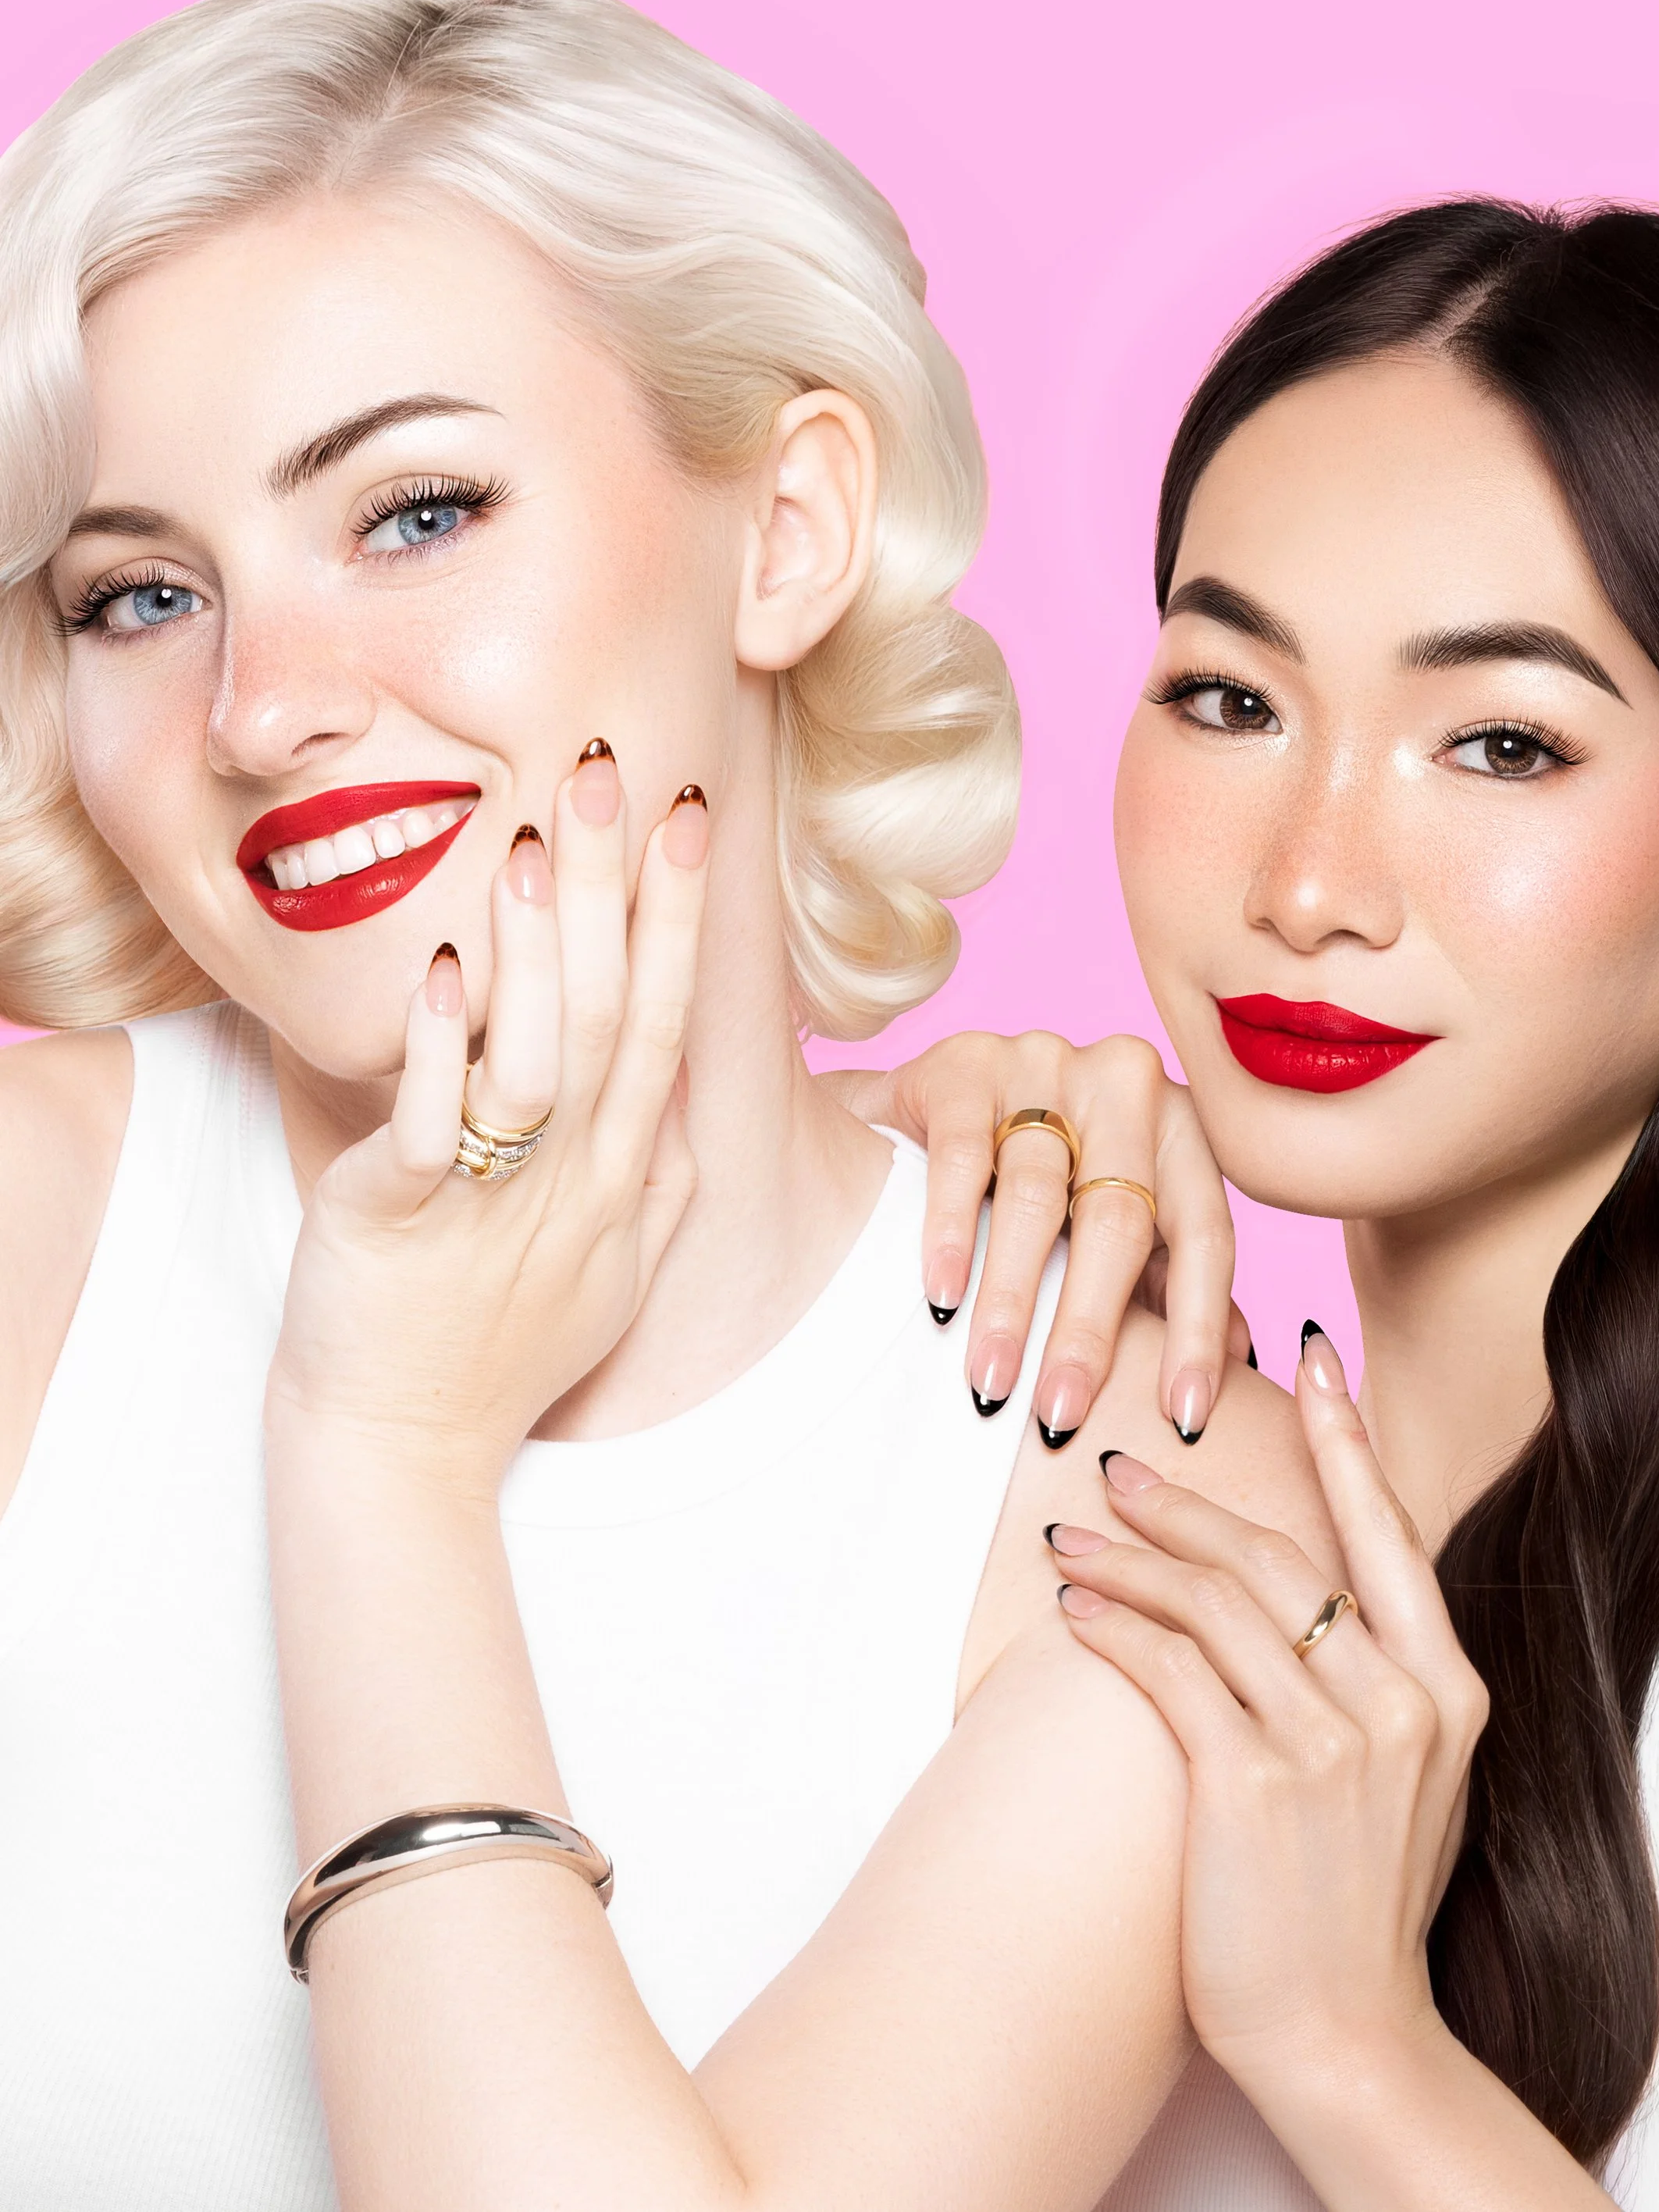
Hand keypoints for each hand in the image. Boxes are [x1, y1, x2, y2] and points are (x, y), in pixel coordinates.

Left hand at [267, 749, 709, 1497]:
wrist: (405, 1452)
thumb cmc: (504, 1357)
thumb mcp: (614, 1275)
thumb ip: (659, 1184)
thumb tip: (688, 1108)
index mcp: (621, 1176)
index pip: (666, 1023)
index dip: (680, 918)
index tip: (691, 818)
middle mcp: (573, 1178)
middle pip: (610, 1015)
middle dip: (617, 891)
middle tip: (612, 774)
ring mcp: (492, 1199)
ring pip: (536, 1059)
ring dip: (538, 950)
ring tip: (534, 842)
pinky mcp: (399, 1220)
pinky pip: (428, 1126)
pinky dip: (439, 1047)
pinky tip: (444, 968)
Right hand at [827, 1033, 1249, 1444]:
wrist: (925, 1112)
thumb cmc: (1040, 1184)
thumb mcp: (1116, 1226)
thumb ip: (1172, 1283)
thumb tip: (1243, 1364)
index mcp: (1181, 1125)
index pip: (1206, 1233)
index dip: (1199, 1330)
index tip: (1184, 1419)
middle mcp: (1126, 1082)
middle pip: (1119, 1219)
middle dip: (1088, 1330)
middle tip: (1061, 1415)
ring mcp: (1044, 1062)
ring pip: (1037, 1196)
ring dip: (1012, 1301)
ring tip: (991, 1382)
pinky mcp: (964, 1066)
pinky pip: (963, 1159)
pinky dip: (953, 1237)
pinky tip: (943, 1300)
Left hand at [1045, 1328, 1487, 2092]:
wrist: (1351, 2041)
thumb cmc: (1361, 1908)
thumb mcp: (1413, 1782)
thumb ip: (1380, 1683)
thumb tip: (1316, 1597)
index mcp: (1448, 1692)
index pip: (1389, 1533)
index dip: (1345, 1439)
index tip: (1312, 1358)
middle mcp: (1401, 1704)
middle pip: (1281, 1555)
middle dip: (1191, 1502)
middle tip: (1120, 1465)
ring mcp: (1332, 1745)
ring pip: (1215, 1603)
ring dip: (1131, 1559)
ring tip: (1072, 1539)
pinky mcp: (1254, 1785)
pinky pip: (1168, 1672)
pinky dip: (1115, 1632)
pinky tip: (1077, 1616)